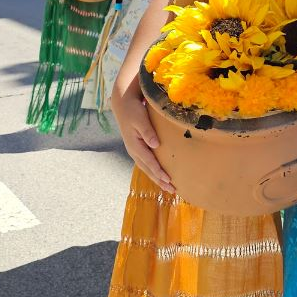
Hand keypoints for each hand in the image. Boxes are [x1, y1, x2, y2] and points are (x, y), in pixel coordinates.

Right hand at [111, 77, 174, 192]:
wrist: (123, 105)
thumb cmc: (134, 111)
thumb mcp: (140, 119)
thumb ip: (148, 131)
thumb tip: (155, 144)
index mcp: (135, 145)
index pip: (149, 162)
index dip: (159, 172)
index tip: (168, 180)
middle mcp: (134, 151)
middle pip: (148, 169)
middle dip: (160, 181)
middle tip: (172, 190)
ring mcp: (134, 151)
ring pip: (147, 168)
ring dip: (157, 179)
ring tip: (168, 187)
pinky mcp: (137, 149)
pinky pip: (146, 164)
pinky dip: (153, 171)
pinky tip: (160, 176)